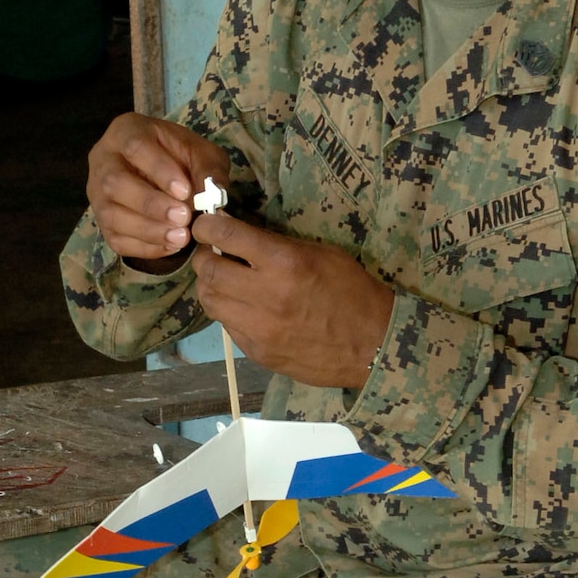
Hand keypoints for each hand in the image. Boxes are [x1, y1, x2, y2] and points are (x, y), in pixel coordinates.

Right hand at [87, 112, 228, 268]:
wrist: (164, 173)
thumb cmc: (180, 157)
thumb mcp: (201, 153)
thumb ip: (208, 169)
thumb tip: (213, 194)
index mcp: (125, 131)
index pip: (135, 147)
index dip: (159, 171)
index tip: (185, 191)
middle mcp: (103, 161)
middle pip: (115, 183)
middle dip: (151, 204)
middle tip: (183, 217)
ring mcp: (97, 193)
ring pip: (110, 215)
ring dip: (148, 230)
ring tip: (181, 237)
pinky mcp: (102, 221)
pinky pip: (115, 239)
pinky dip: (144, 247)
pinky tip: (171, 246)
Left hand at [192, 212, 393, 387]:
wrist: (372, 344)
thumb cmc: (351, 290)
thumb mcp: (320, 253)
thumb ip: (277, 245)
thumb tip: (240, 237)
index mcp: (284, 262)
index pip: (226, 236)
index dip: (207, 227)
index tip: (206, 226)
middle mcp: (265, 295)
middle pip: (209, 271)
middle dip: (205, 258)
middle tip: (213, 254)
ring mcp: (259, 328)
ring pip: (210, 301)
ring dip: (210, 286)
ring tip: (223, 281)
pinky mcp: (257, 352)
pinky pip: (227, 325)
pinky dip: (228, 311)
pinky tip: (242, 306)